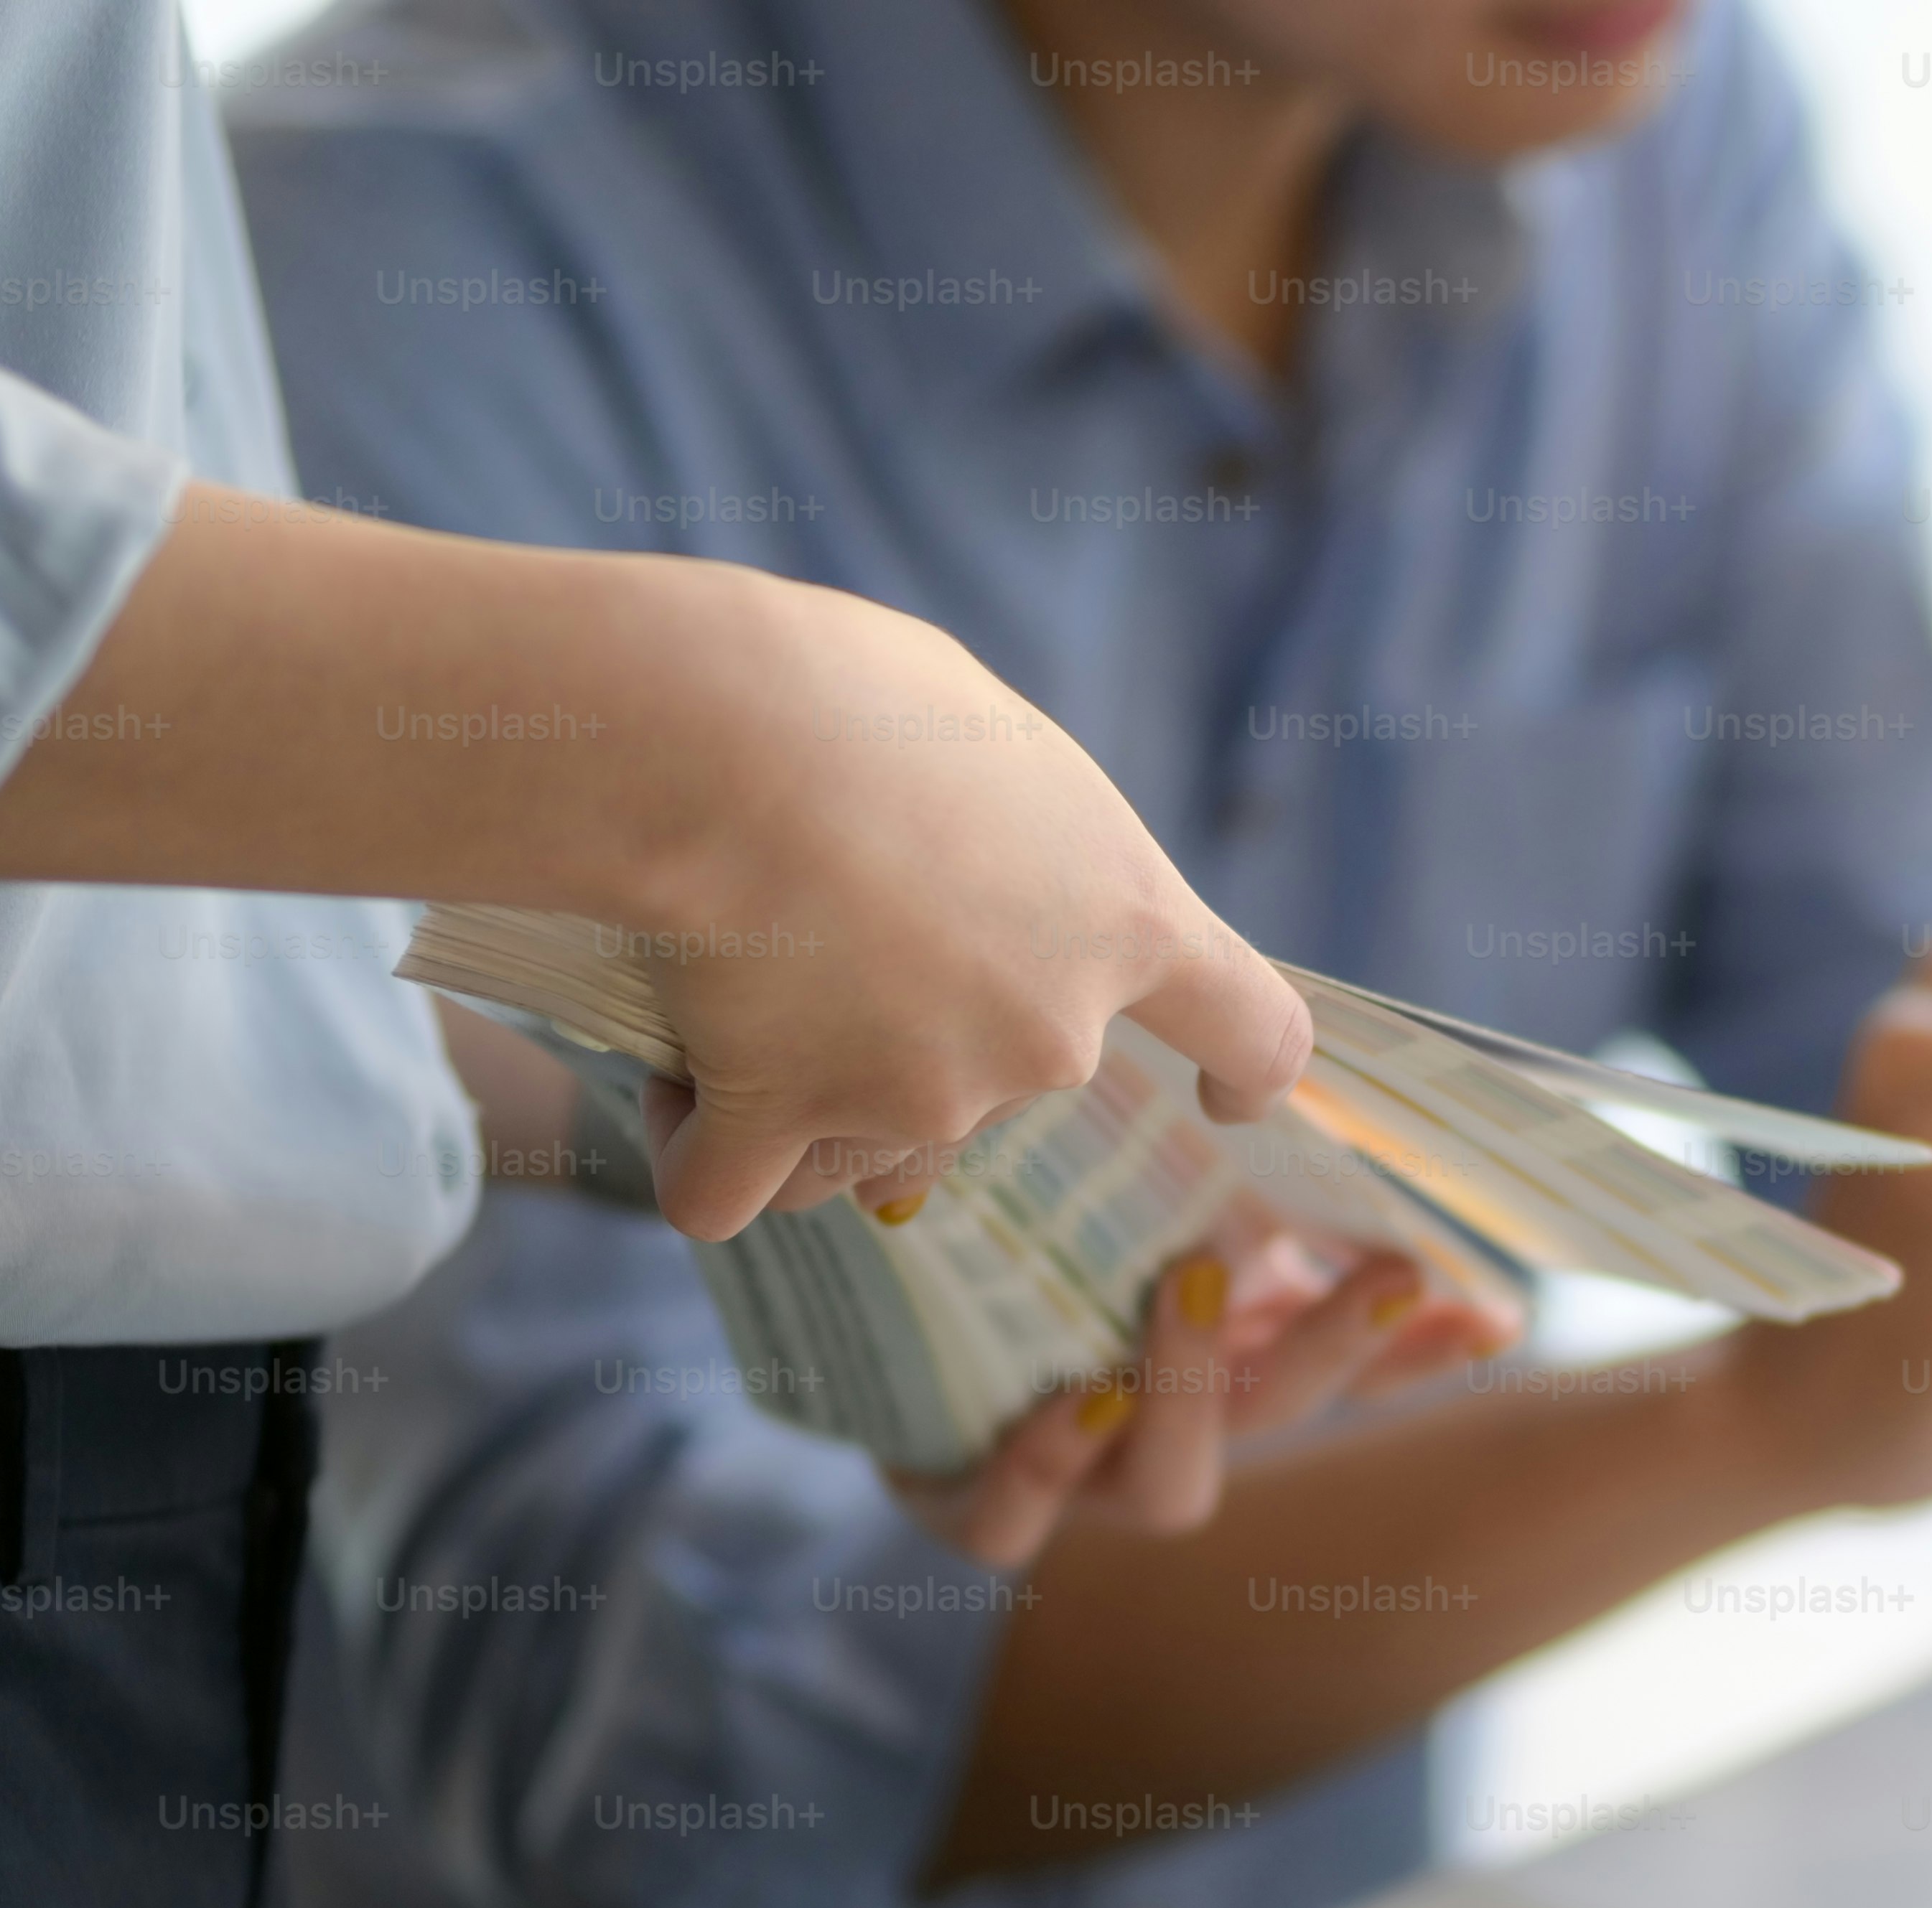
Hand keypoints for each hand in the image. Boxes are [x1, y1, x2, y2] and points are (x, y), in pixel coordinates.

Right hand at [633, 577, 1313, 1236]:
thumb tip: (975, 874)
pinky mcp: (788, 1127)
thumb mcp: (990, 742)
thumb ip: (1023, 841)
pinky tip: (677, 1102)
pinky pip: (735, 1191)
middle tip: (816, 934)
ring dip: (805, 1105)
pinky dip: (701, 1158)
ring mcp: (922, 1097)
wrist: (716, 732)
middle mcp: (1048, 1033)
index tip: (1226, 1098)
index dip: (1246, 1070)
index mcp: (1126, 919)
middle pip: (994, 1086)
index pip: (1254, 1026)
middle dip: (911, 1040)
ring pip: (863, 1148)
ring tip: (727, 997)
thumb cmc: (850, 692)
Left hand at [885, 1229, 1506, 1566]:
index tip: (1487, 1304)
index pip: (1346, 1367)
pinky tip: (1072, 1398)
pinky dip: (1047, 1462)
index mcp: (1214, 1362)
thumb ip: (1236, 1180)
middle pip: (1276, 1416)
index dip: (1419, 1346)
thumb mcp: (1123, 1194)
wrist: (848, 1315)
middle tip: (1382, 1269)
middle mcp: (1160, 1433)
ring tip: (1189, 1288)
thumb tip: (1346, 1106)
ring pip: (1167, 1492)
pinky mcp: (971, 1508)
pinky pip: (1012, 1519)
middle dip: (1334, 1346)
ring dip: (1192, 1392)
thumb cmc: (1006, 1248)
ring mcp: (1075, 1484)